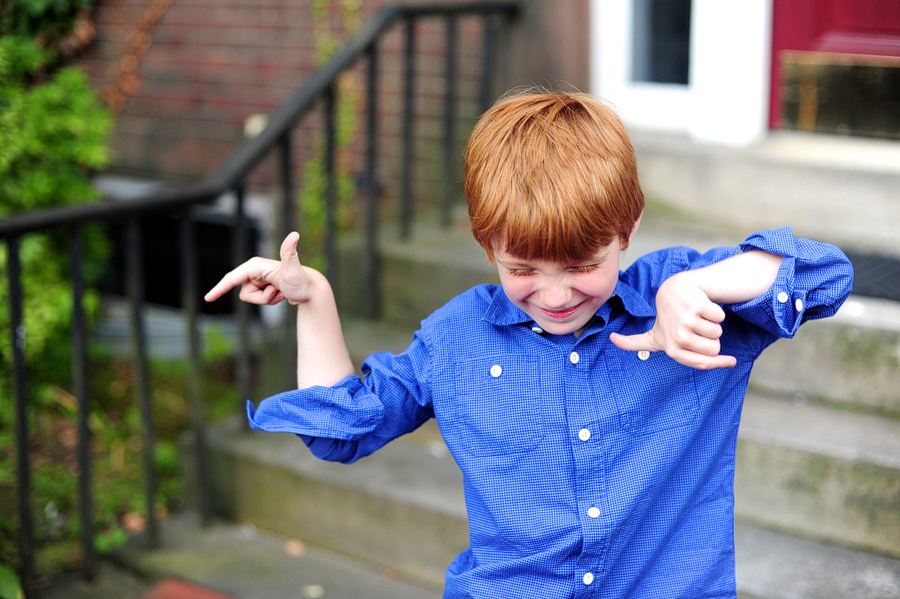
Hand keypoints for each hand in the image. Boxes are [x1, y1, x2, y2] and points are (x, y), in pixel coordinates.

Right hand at [204, 232, 312, 305]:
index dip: (219, 289)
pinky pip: (257, 300)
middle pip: (245, 293)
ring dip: (266, 300)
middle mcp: (254, 270)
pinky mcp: (262, 285)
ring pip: (251, 297)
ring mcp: (257, 278)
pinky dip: (269, 301)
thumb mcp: (294, 268)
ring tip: (280, 292)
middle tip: (278, 292)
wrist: (311, 289)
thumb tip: (294, 235)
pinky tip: (281, 293)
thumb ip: (290, 252)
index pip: (232, 278)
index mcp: (255, 266)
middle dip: (261, 299)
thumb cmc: (302, 280)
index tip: (208, 299)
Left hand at [609, 272, 736, 369]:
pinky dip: (715, 311)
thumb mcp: (650, 333)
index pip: (702, 363)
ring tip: (696, 316)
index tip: (731, 360)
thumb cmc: (666, 317)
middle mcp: (678, 337)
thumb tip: (611, 339)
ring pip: (718, 332)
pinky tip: (701, 306)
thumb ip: (634, 343)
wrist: (673, 290)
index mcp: (671, 348)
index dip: (720, 363)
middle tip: (697, 328)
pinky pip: (720, 317)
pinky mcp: (698, 306)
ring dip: (712, 324)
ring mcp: (687, 321)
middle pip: (714, 348)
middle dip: (711, 339)